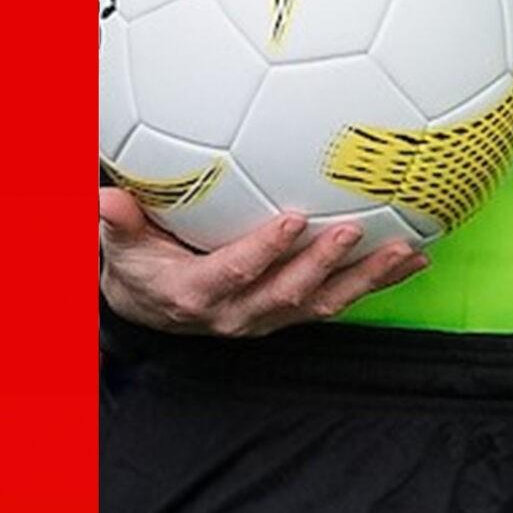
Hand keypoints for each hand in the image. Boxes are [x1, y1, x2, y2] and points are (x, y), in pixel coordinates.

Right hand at [99, 189, 428, 336]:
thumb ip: (117, 221)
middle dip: (324, 266)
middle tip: (355, 232)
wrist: (150, 305)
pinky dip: (375, 284)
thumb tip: (101, 195)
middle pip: (289, 295)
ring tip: (404, 253)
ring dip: (366, 281)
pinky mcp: (290, 314)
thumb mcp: (119, 245)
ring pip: (323, 304)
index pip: (235, 273)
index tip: (294, 219)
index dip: (265, 251)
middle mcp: (238, 314)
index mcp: (197, 293)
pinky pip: (336, 303)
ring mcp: (269, 318)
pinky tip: (412, 260)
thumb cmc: (137, 263)